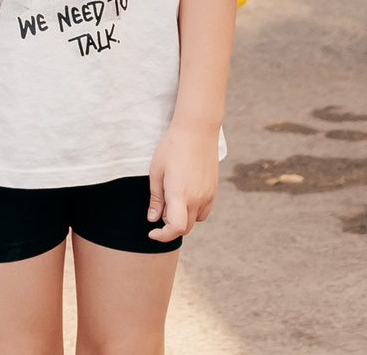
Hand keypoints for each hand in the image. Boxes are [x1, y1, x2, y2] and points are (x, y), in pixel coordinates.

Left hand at [147, 122, 218, 241]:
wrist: (197, 130)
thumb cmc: (172, 147)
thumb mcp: (156, 171)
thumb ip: (156, 198)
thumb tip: (153, 219)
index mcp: (180, 194)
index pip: (175, 228)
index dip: (162, 236)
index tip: (152, 232)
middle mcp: (197, 198)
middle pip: (185, 227)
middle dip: (170, 227)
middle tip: (158, 212)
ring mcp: (208, 195)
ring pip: (196, 220)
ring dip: (183, 218)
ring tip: (172, 199)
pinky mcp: (214, 190)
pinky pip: (204, 209)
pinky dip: (193, 210)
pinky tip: (185, 194)